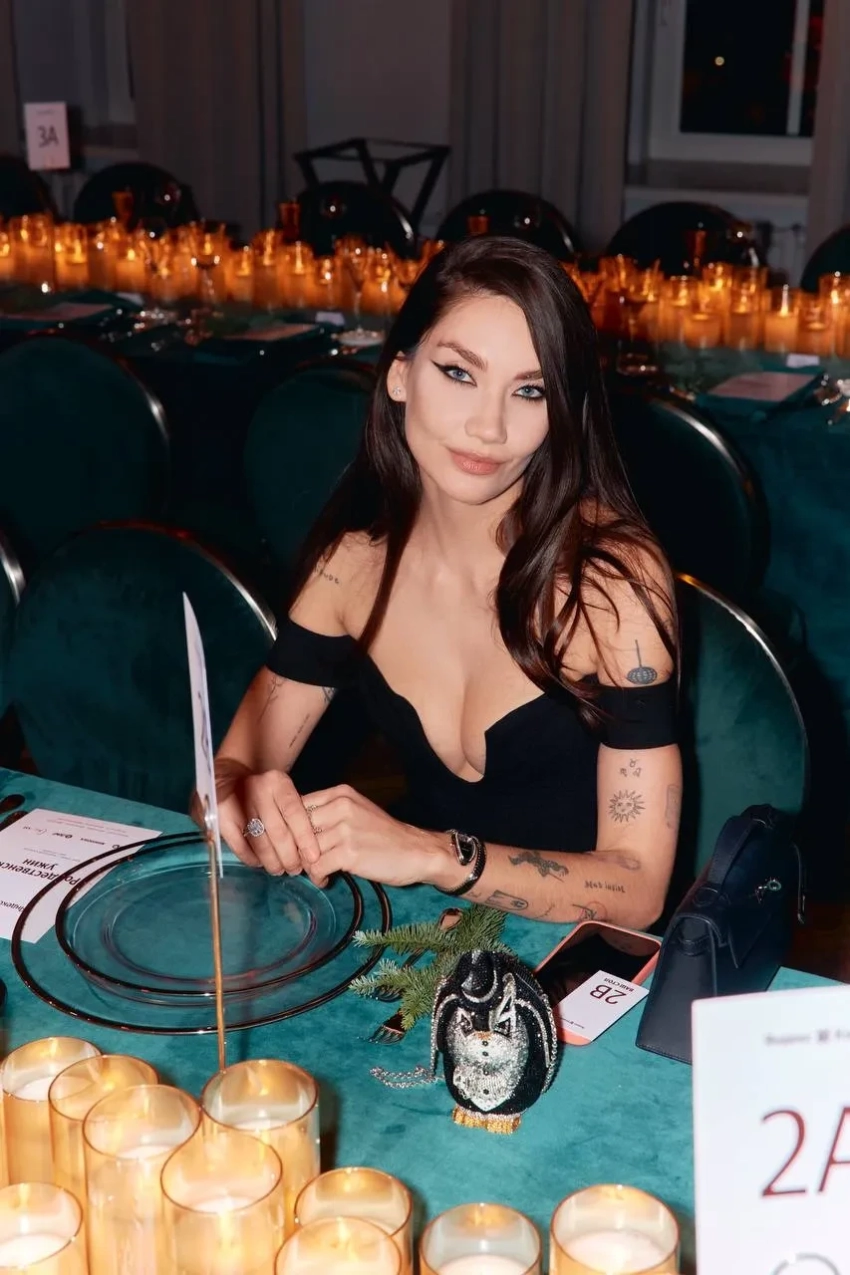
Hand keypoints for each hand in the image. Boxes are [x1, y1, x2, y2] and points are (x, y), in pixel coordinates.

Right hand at [216, 766, 320, 875]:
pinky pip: (240, 845)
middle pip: (278, 831)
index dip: (305, 838)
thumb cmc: (264, 790)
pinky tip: (259, 864)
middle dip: (289, 856)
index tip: (313, 858)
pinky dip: (251, 858)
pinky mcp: (221, 816)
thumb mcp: (282, 792)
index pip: (295, 813)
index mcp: (278, 782)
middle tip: (295, 870)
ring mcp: (237, 802)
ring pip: (259, 841)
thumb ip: (294, 815)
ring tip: (279, 870)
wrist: (229, 776)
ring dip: (271, 861)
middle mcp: (258, 789)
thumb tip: (309, 851)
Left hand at [300, 784, 446, 887]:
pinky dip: (318, 877)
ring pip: (305, 850)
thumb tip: (292, 828)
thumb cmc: (384, 835)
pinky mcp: (349, 852)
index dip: (288, 828)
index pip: (296, 806)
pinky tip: (326, 879)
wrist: (416, 851)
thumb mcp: (356, 811)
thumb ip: (327, 814)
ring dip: (306, 866)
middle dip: (294, 849)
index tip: (292, 844)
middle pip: (296, 828)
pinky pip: (317, 867)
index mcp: (340, 794)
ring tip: (316, 873)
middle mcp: (340, 806)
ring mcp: (345, 829)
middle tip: (300, 863)